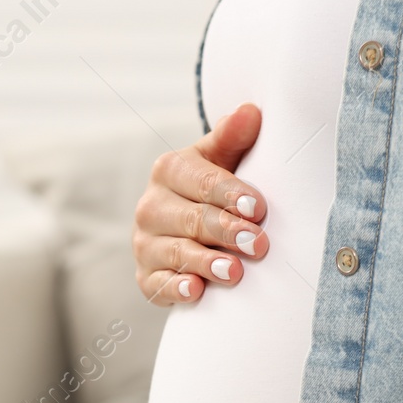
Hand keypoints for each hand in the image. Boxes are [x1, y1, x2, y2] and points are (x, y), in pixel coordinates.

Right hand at [131, 104, 268, 305]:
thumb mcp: (220, 160)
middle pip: (192, 219)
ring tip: (234, 271)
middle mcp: (150, 206)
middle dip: (226, 232)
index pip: (203, 181)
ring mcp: (145, 243)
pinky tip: (196, 290)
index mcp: (168, 170)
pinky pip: (158, 284)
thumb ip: (233, 138)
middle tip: (258, 244)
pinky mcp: (145, 277)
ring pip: (176, 252)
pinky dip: (176, 288)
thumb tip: (251, 111)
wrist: (184, 228)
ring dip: (205, 262)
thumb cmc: (209, 190)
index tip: (257, 208)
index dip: (231, 194)